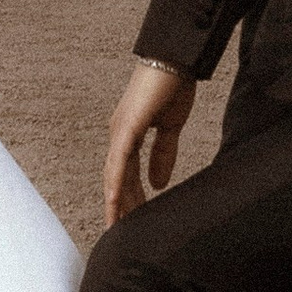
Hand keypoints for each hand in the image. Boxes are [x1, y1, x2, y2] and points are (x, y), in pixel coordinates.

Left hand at [103, 59, 195, 226]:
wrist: (176, 59)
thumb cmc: (172, 85)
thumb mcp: (171, 127)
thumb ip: (164, 154)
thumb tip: (158, 183)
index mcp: (129, 134)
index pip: (126, 174)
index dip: (127, 198)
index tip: (129, 221)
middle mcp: (119, 133)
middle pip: (116, 178)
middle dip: (119, 206)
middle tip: (119, 233)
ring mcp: (120, 129)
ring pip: (114, 174)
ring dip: (116, 202)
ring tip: (116, 227)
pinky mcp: (128, 126)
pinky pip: (120, 160)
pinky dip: (117, 183)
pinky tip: (115, 202)